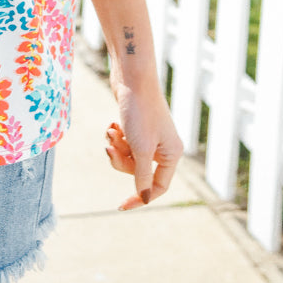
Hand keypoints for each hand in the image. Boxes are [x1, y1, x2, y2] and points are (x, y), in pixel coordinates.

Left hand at [105, 78, 182, 210]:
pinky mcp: (137, 126)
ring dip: (116, 147)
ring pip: (128, 157)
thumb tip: (144, 199)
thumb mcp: (140, 148)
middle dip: (120, 161)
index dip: (140, 197)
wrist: (131, 77)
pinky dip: (116, 136)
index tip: (121, 205)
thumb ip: (142, 176)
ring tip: (111, 130)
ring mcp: (150, 136)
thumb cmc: (139, 112)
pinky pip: (124, 143)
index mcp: (172, 154)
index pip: (158, 187)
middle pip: (138, 172)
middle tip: (110, 146)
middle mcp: (164, 147)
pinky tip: (112, 124)